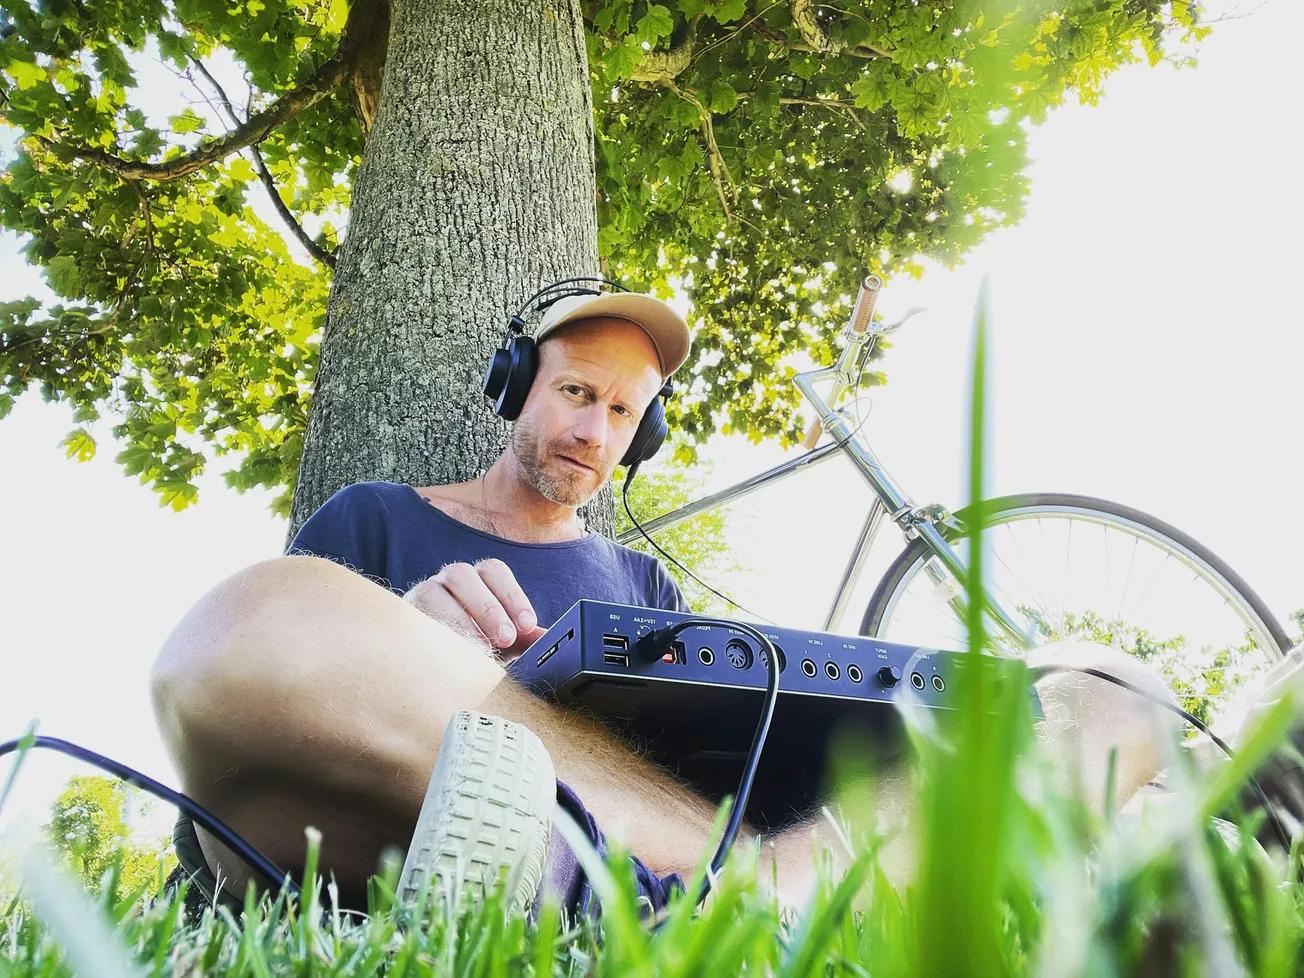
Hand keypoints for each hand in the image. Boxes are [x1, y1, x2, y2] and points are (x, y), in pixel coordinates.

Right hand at [404, 558, 547, 658]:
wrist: (441, 658)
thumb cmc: (479, 642)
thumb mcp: (505, 640)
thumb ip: (525, 637)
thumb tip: (547, 639)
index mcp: (478, 577)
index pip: (494, 571)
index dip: (513, 595)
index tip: (527, 625)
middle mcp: (450, 579)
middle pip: (464, 575)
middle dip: (488, 607)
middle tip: (506, 638)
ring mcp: (423, 593)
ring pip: (434, 591)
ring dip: (459, 620)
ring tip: (478, 649)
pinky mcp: (405, 614)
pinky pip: (414, 616)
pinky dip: (433, 633)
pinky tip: (448, 653)